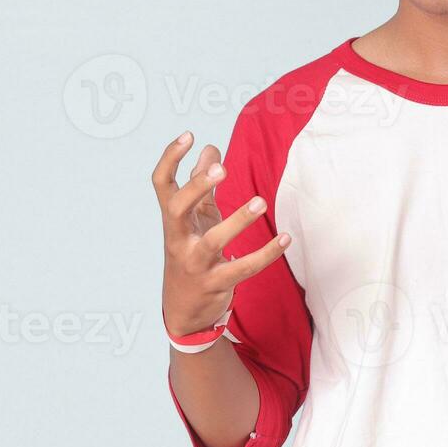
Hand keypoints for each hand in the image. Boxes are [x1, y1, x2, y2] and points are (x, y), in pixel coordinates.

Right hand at [151, 131, 290, 337]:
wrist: (184, 311)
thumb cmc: (191, 255)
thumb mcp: (195, 220)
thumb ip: (203, 186)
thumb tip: (210, 148)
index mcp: (173, 219)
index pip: (161, 184)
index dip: (170, 158)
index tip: (189, 135)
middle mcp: (178, 239)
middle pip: (177, 208)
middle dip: (197, 186)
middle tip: (223, 169)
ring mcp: (195, 263)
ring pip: (213, 242)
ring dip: (237, 221)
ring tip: (260, 202)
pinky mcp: (216, 283)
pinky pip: (243, 268)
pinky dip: (266, 253)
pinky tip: (286, 238)